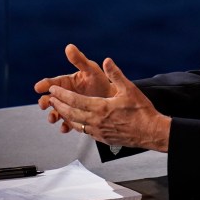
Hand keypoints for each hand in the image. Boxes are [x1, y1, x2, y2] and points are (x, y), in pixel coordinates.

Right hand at [34, 44, 114, 132]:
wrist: (113, 98)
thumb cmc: (101, 81)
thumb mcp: (91, 69)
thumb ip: (79, 60)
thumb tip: (69, 46)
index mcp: (66, 82)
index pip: (52, 83)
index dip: (44, 85)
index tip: (38, 87)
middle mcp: (64, 95)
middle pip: (49, 99)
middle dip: (44, 102)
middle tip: (43, 104)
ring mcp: (68, 107)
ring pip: (55, 112)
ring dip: (52, 115)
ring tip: (53, 118)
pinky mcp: (74, 118)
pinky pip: (67, 123)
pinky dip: (64, 126)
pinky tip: (65, 127)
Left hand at [46, 55, 170, 152]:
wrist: (150, 132)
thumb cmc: (141, 111)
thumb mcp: (129, 89)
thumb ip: (116, 74)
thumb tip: (107, 61)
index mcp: (101, 108)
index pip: (74, 100)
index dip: (61, 94)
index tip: (53, 89)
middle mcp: (96, 121)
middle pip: (71, 113)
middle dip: (59, 105)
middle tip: (50, 99)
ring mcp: (98, 131)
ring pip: (75, 124)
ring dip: (65, 115)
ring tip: (59, 109)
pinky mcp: (102, 138)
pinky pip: (84, 131)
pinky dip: (76, 124)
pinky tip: (76, 121)